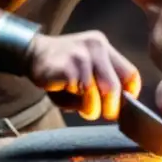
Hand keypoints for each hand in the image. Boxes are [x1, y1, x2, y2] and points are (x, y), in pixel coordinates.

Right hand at [26, 31, 141, 121]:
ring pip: (99, 93)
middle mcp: (96, 47)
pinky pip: (81, 94)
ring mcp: (82, 56)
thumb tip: (118, 109)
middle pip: (115, 87)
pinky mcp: (68, 67)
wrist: (31, 53)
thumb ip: (102, 83)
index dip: (129, 96)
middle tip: (103, 114)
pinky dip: (75, 103)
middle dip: (111, 108)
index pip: (130, 74)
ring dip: (91, 109)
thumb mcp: (86, 70)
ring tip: (82, 108)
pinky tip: (65, 94)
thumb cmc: (61, 69)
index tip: (120, 106)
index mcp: (103, 47)